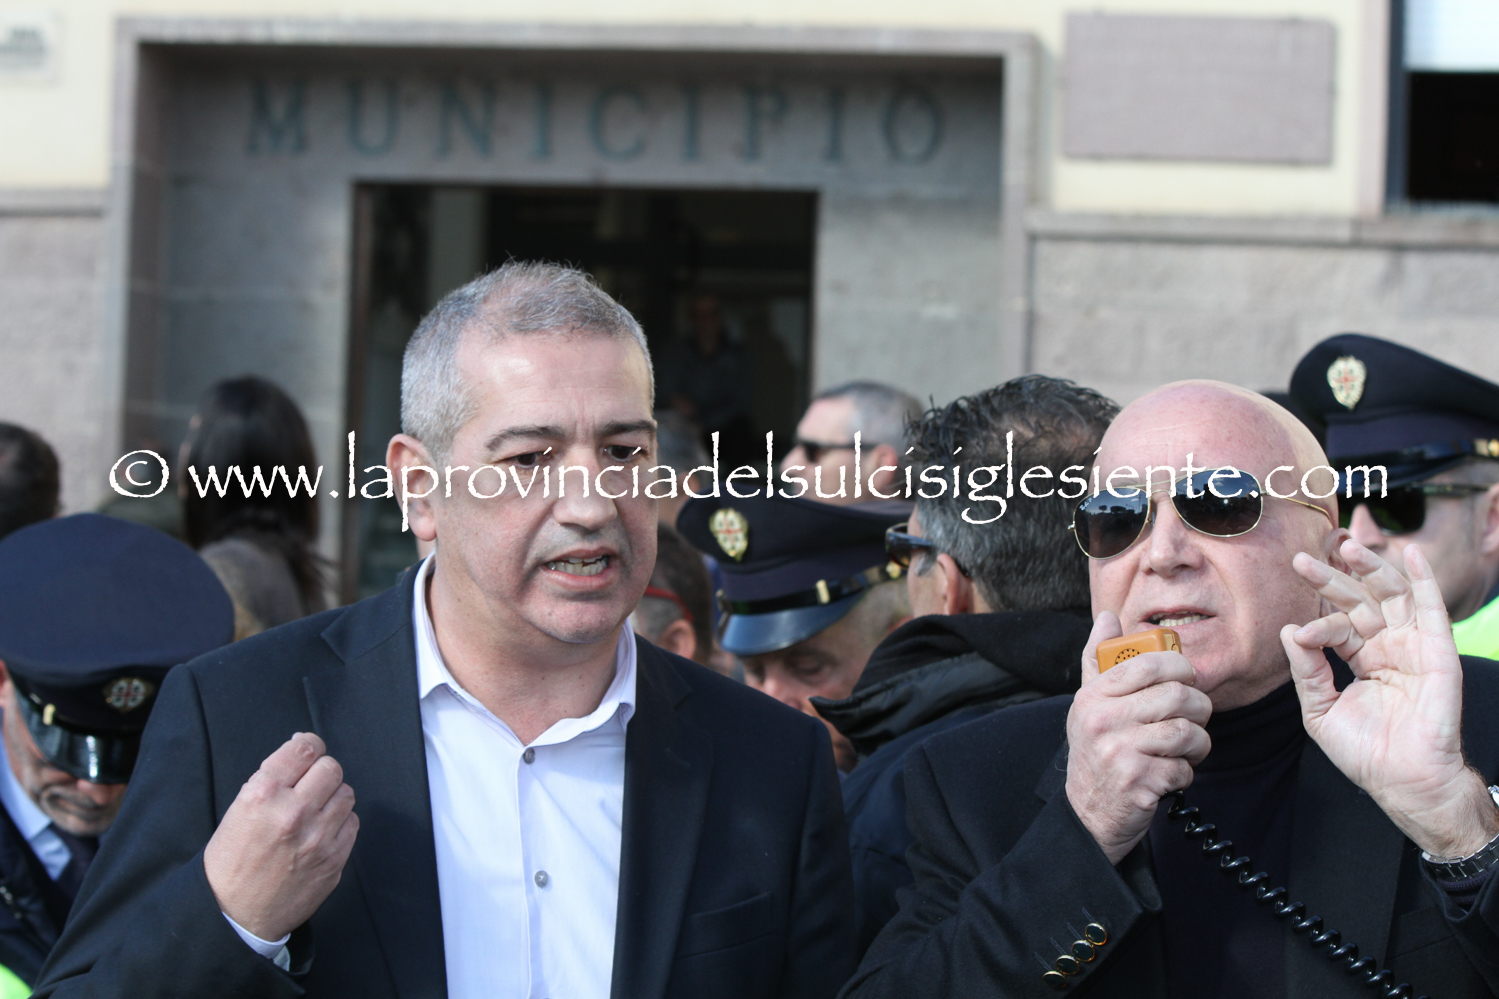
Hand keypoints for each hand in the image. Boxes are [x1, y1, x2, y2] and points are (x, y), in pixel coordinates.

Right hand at [204, 733, 359, 940]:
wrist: (234, 914)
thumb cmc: (232, 862)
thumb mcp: (238, 810)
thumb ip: (272, 781)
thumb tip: (301, 754)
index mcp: (263, 795)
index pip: (305, 749)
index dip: (309, 745)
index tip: (308, 751)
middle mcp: (293, 812)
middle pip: (332, 768)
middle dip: (321, 773)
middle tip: (310, 785)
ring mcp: (317, 838)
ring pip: (346, 793)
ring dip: (333, 797)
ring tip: (315, 811)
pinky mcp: (334, 859)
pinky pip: (352, 822)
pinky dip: (340, 823)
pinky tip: (321, 832)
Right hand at [1065, 612, 1213, 865]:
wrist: (1087, 814)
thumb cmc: (1096, 753)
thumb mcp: (1089, 705)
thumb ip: (1099, 661)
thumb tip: (1107, 617)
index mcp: (1093, 696)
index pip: (1148, 664)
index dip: (1180, 667)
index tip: (1188, 678)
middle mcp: (1102, 720)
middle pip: (1176, 696)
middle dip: (1199, 707)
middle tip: (1196, 717)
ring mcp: (1119, 752)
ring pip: (1186, 733)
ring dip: (1198, 744)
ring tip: (1189, 749)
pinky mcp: (1138, 782)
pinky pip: (1183, 768)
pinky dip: (1185, 774)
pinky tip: (1170, 775)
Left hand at [1284, 541, 1498, 859]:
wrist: (1403, 780)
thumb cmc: (1365, 751)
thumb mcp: (1320, 710)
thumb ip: (1306, 670)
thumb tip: (1289, 629)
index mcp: (1363, 658)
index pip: (1338, 626)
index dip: (1319, 623)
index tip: (1299, 631)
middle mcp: (1389, 647)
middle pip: (1361, 601)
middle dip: (1333, 579)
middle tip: (1301, 560)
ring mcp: (1414, 647)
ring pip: (1393, 596)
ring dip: (1372, 568)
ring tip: (1347, 547)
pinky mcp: (1438, 654)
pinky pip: (1432, 610)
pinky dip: (1424, 580)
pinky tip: (1411, 554)